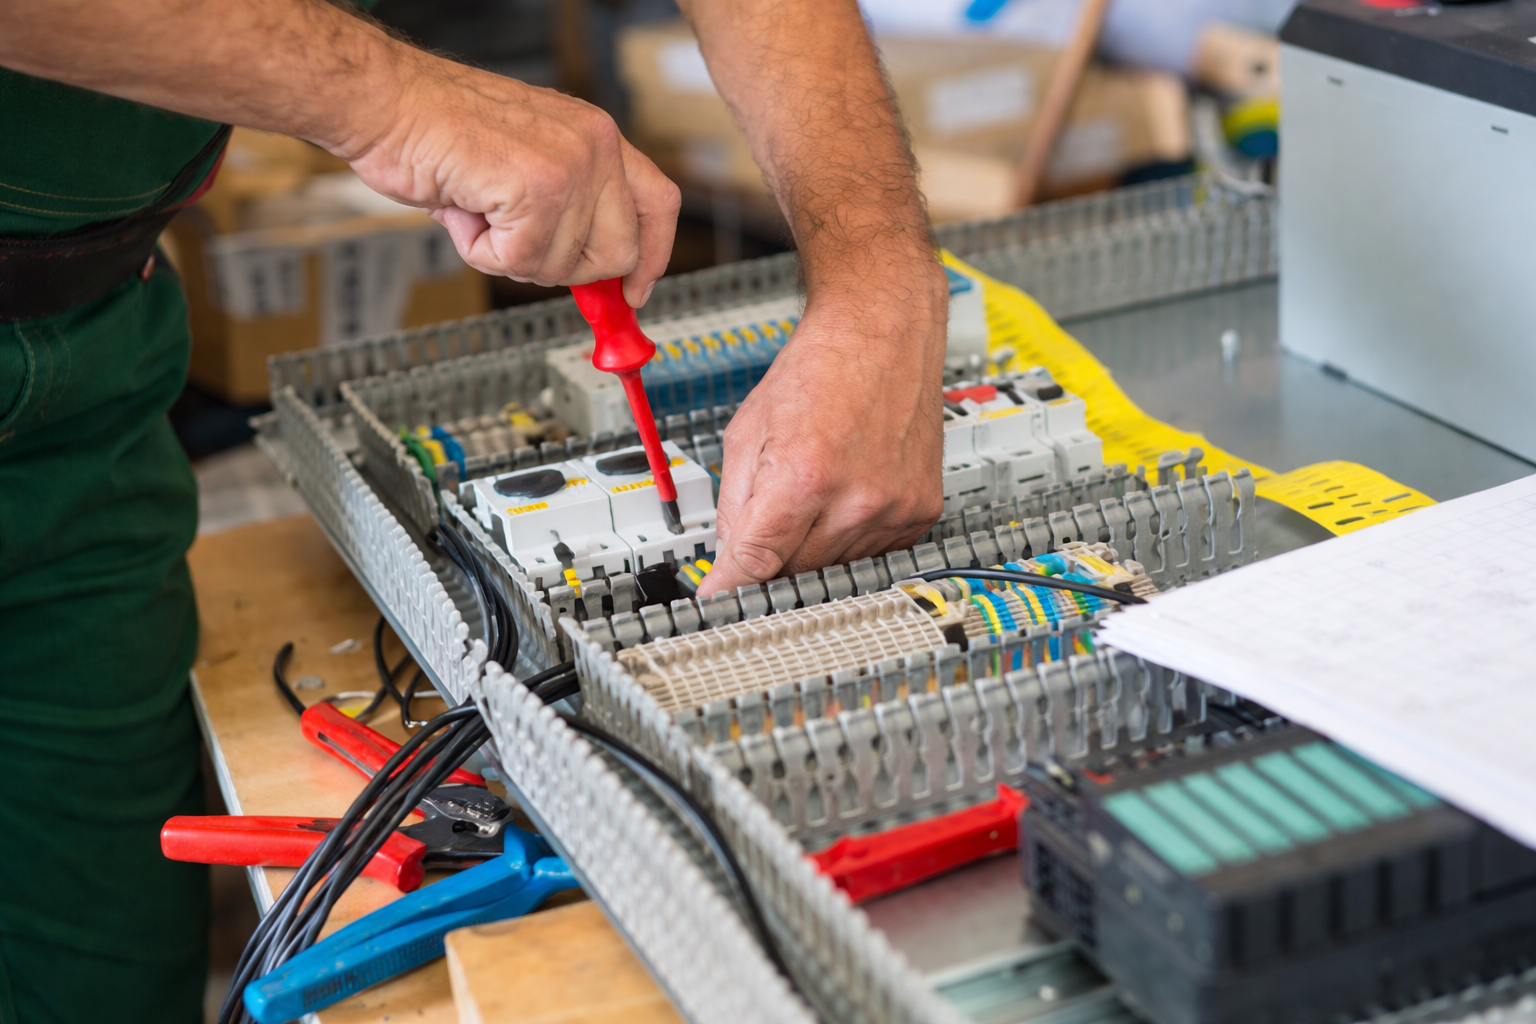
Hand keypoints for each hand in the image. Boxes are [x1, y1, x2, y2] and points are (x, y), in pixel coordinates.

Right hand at [345, 56, 679, 306]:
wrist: (384, 102)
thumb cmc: (438, 131)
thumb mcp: (526, 163)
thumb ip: (569, 208)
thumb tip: (590, 270)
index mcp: (597, 135)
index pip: (658, 204)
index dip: (653, 256)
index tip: (635, 292)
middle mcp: (595, 143)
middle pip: (617, 253)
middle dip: (563, 267)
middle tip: (514, 241)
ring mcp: (571, 164)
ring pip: (564, 266)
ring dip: (509, 255)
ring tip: (478, 208)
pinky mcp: (537, 187)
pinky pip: (521, 261)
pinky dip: (482, 252)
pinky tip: (464, 209)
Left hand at [698, 257, 949, 594]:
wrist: (883, 332)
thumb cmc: (819, 369)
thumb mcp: (747, 433)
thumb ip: (733, 506)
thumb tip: (727, 563)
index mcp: (804, 476)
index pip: (757, 564)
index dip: (731, 588)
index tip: (717, 603)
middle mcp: (856, 499)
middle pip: (795, 574)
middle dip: (772, 557)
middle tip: (767, 521)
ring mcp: (894, 508)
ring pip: (834, 568)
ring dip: (813, 547)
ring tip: (813, 492)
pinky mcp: (921, 511)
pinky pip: (873, 553)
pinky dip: (851, 536)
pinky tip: (847, 495)